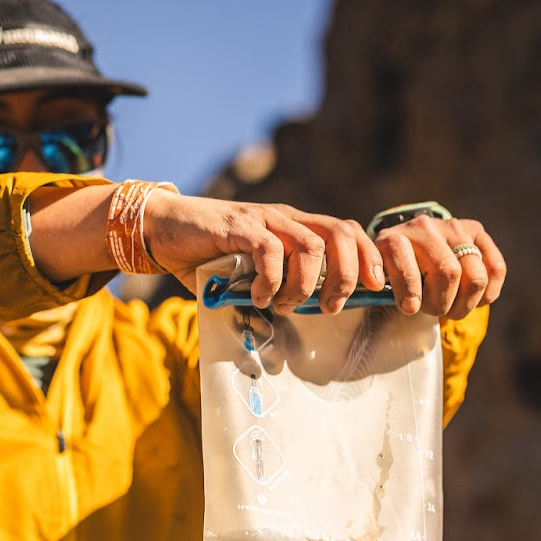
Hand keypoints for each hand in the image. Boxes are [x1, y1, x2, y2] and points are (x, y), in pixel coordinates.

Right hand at [142, 192, 387, 314]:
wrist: (163, 229)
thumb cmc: (207, 256)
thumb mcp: (251, 274)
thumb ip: (276, 287)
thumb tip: (297, 321)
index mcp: (295, 227)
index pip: (348, 232)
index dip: (369, 258)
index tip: (376, 289)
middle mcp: (286, 219)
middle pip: (341, 233)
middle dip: (349, 273)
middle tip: (334, 306)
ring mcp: (263, 220)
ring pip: (311, 245)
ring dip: (306, 283)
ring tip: (287, 305)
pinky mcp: (239, 227)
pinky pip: (270, 250)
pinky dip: (271, 280)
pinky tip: (260, 297)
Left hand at [370, 214, 505, 318]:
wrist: (413, 248)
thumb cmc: (394, 276)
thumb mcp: (380, 283)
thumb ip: (383, 291)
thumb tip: (409, 304)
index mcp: (392, 239)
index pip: (403, 257)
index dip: (409, 287)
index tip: (410, 308)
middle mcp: (424, 227)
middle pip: (447, 273)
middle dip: (442, 303)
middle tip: (435, 311)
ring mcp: (454, 227)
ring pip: (475, 276)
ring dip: (465, 303)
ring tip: (453, 307)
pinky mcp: (477, 231)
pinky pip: (496, 269)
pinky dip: (488, 293)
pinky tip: (475, 299)